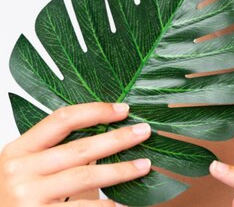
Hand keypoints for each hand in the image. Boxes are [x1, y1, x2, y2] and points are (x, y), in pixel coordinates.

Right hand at [0, 102, 151, 205]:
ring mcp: (28, 197)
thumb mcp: (27, 167)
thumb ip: (56, 151)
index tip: (124, 109)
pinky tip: (124, 202)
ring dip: (121, 170)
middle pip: (80, 148)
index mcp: (18, 150)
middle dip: (117, 139)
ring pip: (86, 177)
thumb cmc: (16, 196)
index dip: (96, 111)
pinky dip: (107, 205)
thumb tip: (108, 131)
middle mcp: (20, 171)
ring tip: (144, 165)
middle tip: (144, 132)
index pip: (61, 120)